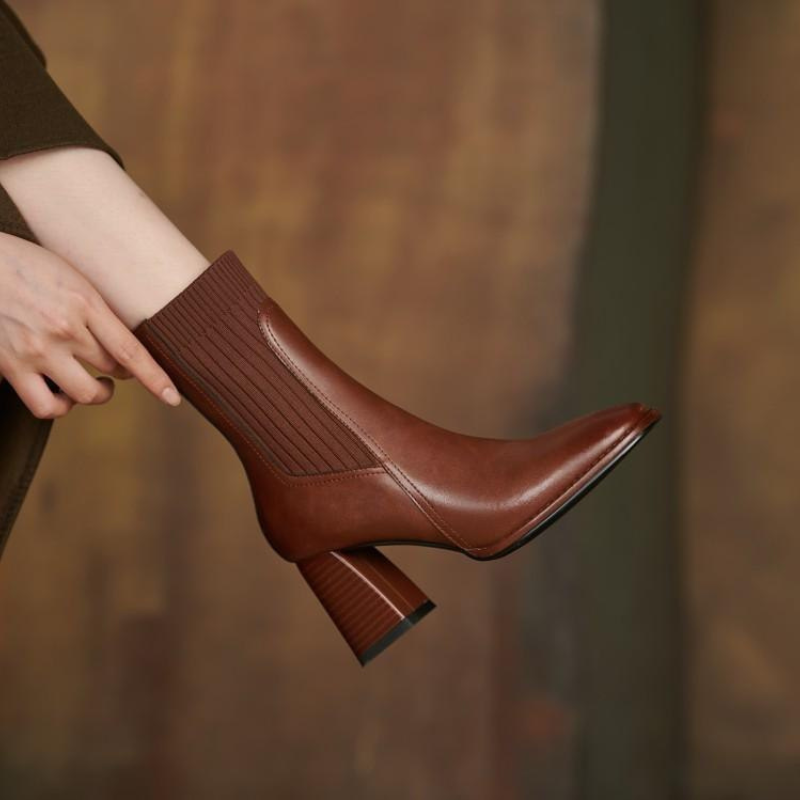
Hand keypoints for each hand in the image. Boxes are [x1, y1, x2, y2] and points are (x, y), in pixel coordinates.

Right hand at [0, 232, 180, 417]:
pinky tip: (62, 396)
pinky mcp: (11, 366)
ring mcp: (37, 350)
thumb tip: (123, 336)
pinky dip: (60, 407)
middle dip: (121, 373)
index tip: (173, 397)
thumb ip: (93, 306)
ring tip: (95, 385)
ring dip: (96, 394)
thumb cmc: (21, 264)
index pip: (130, 349)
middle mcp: (63, 329)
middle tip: (115, 368)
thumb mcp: (68, 274)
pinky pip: (46, 406)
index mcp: (83, 301)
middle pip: (111, 369)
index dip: (155, 378)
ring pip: (85, 393)